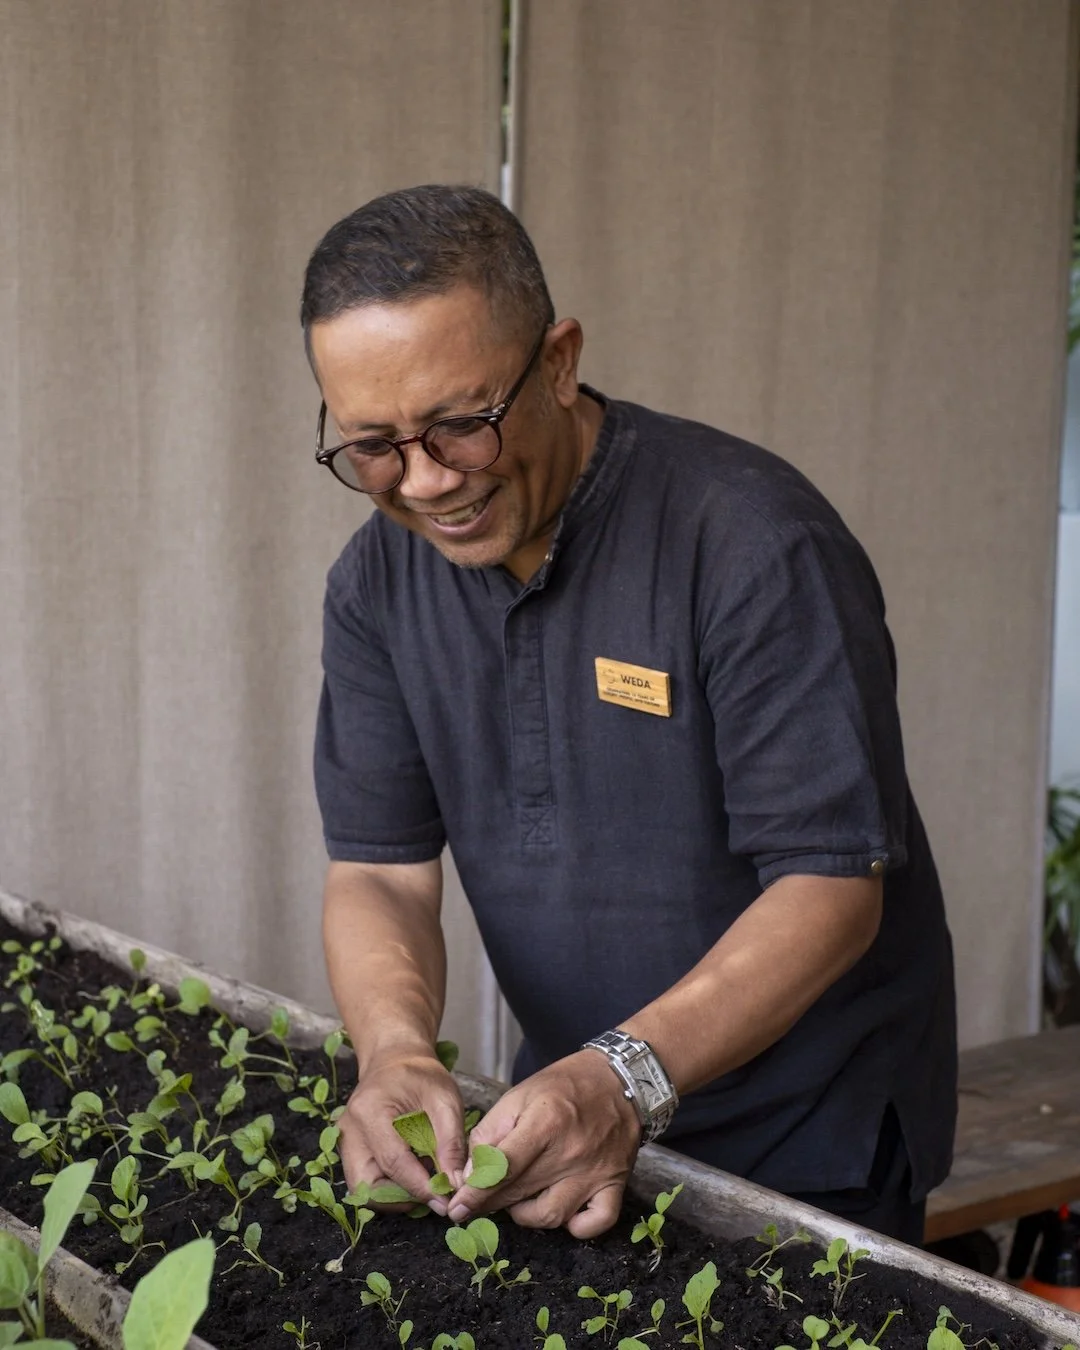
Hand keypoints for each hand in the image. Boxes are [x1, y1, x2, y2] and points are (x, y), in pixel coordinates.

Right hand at [337, 1050, 466, 1212]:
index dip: (420, 1187)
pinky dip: (390, 1187)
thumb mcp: (445, 1100)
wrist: (395, 1060)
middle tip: (433, 1194)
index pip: (393, 1161)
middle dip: (402, 1198)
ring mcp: (345, 1142)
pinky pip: (365, 1182)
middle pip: (368, 1185)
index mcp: (369, 1111)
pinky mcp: (349, 1151)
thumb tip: (454, 1183)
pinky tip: (412, 1174)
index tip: (445, 1202)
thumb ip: (451, 1142)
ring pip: (364, 1190)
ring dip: (395, 1196)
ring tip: (424, 1181)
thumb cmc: (421, 1076)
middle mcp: (349, 1131)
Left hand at [445, 1050, 640, 1237]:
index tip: (458, 1207)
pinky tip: (563, 1213)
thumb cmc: (563, 1085)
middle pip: (521, 1192)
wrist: (618, 1079)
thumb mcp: (519, 1095)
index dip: (476, 1193)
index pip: (503, 1168)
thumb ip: (491, 1133)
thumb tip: (471, 1174)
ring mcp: (596, 1171)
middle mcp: (571, 1152)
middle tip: (478, 1204)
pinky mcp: (616, 1183)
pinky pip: (596, 1223)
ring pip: (552, 1216)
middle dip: (492, 1204)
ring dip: (527, 1215)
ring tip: (519, 1199)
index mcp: (545, 1122)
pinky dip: (576, 1227)